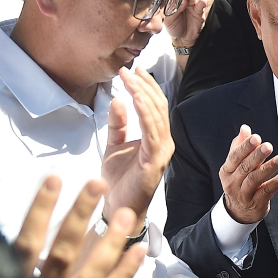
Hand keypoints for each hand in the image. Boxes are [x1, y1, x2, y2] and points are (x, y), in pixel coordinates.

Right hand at [14, 176, 146, 277]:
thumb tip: (11, 233)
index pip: (24, 244)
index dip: (39, 211)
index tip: (53, 178)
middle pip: (61, 255)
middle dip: (79, 216)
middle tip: (96, 183)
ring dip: (110, 244)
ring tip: (126, 214)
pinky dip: (124, 275)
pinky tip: (139, 251)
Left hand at [103, 67, 174, 229]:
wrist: (117, 207)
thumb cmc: (119, 181)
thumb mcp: (114, 145)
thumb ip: (118, 124)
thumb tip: (118, 99)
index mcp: (156, 138)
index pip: (155, 106)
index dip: (146, 86)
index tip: (132, 70)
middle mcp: (163, 143)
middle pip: (158, 107)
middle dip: (143, 86)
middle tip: (128, 71)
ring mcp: (161, 152)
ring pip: (157, 117)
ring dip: (144, 96)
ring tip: (131, 80)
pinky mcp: (154, 161)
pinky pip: (153, 133)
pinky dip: (145, 115)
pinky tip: (136, 100)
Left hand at [165, 0, 209, 49]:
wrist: (182, 39)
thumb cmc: (174, 28)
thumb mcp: (169, 21)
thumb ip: (173, 10)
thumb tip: (182, 1)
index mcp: (176, 3)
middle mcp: (185, 3)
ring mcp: (193, 7)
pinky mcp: (199, 14)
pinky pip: (201, 7)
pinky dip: (201, 4)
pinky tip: (202, 1)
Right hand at [219, 125, 277, 223]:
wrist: (239, 212)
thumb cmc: (239, 182)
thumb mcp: (236, 165)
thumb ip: (240, 146)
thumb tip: (245, 128)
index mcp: (227, 171)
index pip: (235, 157)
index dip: (245, 147)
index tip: (256, 138)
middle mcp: (233, 183)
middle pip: (245, 167)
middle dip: (257, 156)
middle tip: (268, 146)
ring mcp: (244, 195)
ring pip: (255, 179)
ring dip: (269, 168)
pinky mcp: (257, 203)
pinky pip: (267, 191)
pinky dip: (277, 182)